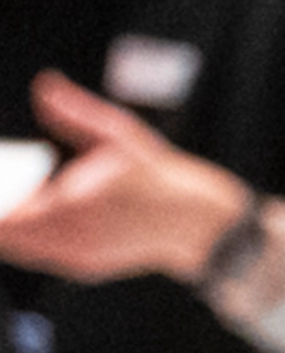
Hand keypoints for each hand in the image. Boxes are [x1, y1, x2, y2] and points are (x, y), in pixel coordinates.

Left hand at [0, 71, 256, 287]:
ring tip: (5, 206)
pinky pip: (38, 256)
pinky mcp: (86, 266)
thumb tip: (45, 86)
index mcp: (73, 204)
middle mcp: (73, 236)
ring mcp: (79, 255)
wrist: (198, 225)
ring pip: (18, 248)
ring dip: (5, 229)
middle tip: (0, 185)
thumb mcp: (122, 135)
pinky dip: (22, 240)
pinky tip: (19, 221)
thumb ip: (76, 112)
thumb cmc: (161, 177)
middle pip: (6, 233)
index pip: (6, 210)